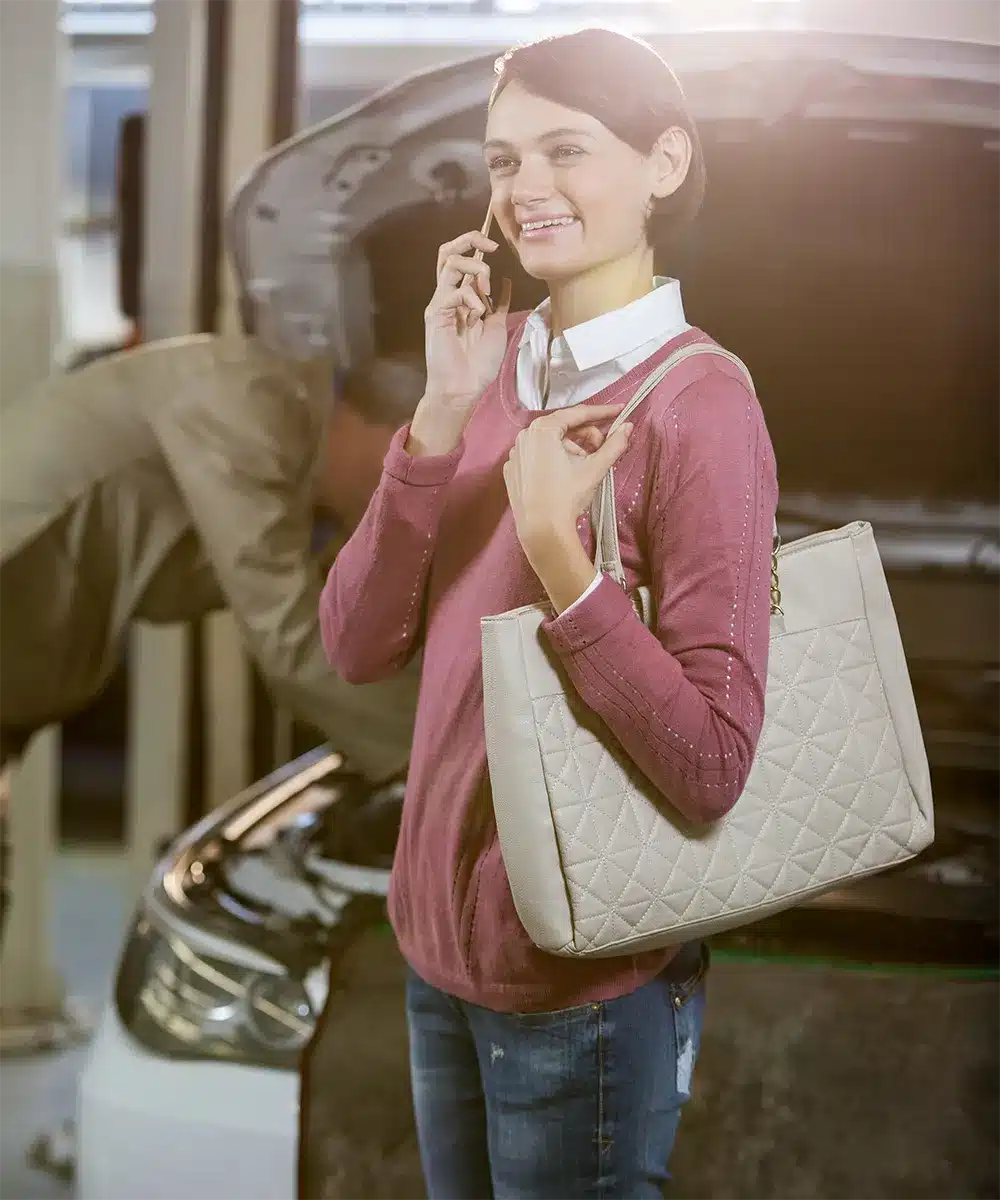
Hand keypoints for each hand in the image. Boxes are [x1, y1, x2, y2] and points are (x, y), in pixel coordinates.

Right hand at [424, 230, 512, 407]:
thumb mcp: (497, 326)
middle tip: (491, 247)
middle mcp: (449, 295)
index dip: (475, 245)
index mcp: (463, 297)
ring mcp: (440, 302)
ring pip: (450, 263)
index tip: (496, 247)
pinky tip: (479, 315)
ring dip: (475, 269)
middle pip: (448, 252)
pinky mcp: (434, 313)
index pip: (462, 259)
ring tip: (487, 291)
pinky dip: (472, 298)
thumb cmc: (479, 362)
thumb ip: (500, 304)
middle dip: (469, 239)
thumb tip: (507, 280)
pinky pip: (453, 291)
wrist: (465, 387)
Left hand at [503, 403, 632, 560]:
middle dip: (586, 435)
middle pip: (563, 428)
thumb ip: (614, 444)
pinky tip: (565, 476)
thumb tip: (628, 427)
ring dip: (571, 449)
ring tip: (584, 467)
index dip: (602, 412)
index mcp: (542, 430)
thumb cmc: (567, 496)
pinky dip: (553, 460)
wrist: (542, 530)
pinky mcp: (513, 471)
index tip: (619, 412)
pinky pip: (537, 457)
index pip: (577, 414)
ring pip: (550, 443)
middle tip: (604, 447)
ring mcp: (516, 454)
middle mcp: (524, 436)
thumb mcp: (595, 468)